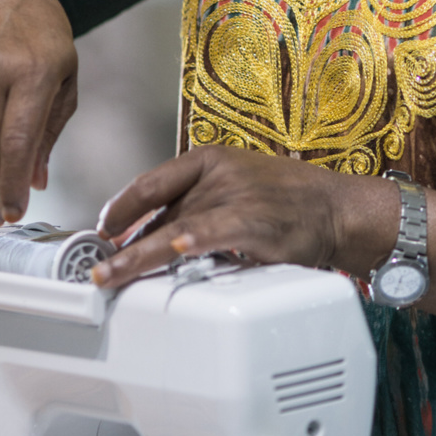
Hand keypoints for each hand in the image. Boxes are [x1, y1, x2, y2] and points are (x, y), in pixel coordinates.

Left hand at [93, 146, 398, 288]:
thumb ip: (199, 204)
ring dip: (140, 257)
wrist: (338, 208)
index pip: (152, 181)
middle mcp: (219, 173)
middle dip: (124, 243)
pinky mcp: (254, 222)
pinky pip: (214, 233)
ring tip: (113, 276)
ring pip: (175, 229)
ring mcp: (236, 195)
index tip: (103, 229)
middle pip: (158, 210)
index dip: (121, 207)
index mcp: (210, 159)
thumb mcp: (238, 185)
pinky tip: (175, 251)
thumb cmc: (288, 201)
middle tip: (97, 267)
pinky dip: (192, 242)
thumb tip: (156, 235)